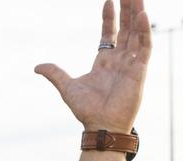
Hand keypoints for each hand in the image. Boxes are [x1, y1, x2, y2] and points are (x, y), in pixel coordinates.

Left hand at [35, 0, 150, 132]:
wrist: (100, 126)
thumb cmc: (86, 110)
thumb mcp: (67, 87)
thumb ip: (55, 74)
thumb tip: (37, 67)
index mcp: (105, 62)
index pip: (109, 34)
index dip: (109, 18)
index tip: (108, 0)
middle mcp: (120, 60)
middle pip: (126, 29)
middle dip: (127, 10)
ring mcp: (131, 64)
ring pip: (137, 33)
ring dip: (138, 14)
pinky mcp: (140, 71)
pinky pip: (145, 47)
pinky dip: (144, 31)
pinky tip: (142, 15)